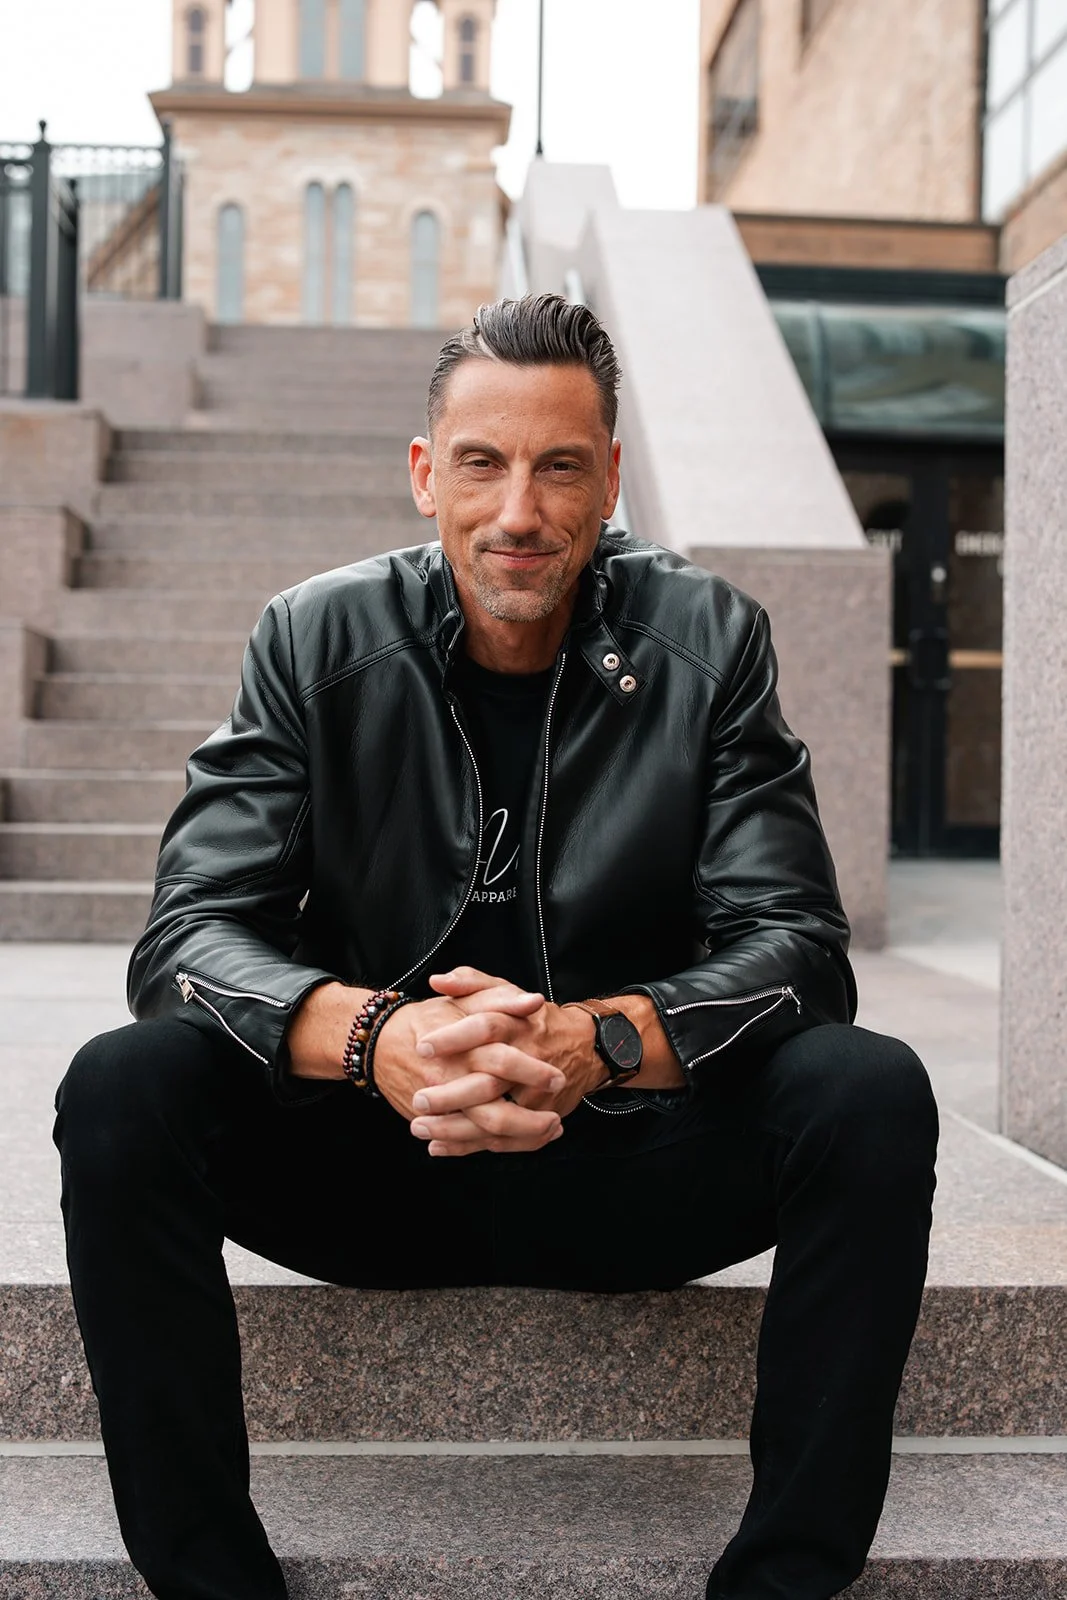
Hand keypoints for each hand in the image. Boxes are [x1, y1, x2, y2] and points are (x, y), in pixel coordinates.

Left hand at [407, 967, 604, 1155]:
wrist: (585, 1047)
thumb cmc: (534, 1019)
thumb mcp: (506, 991)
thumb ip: (471, 982)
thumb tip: (436, 980)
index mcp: (517, 1024)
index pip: (485, 1027)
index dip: (454, 1037)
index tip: (422, 1047)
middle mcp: (527, 1060)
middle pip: (489, 1081)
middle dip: (452, 1095)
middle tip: (418, 1099)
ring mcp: (534, 1094)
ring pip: (495, 1117)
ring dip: (455, 1128)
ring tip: (420, 1127)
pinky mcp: (538, 1117)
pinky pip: (505, 1138)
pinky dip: (471, 1146)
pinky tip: (440, 1146)